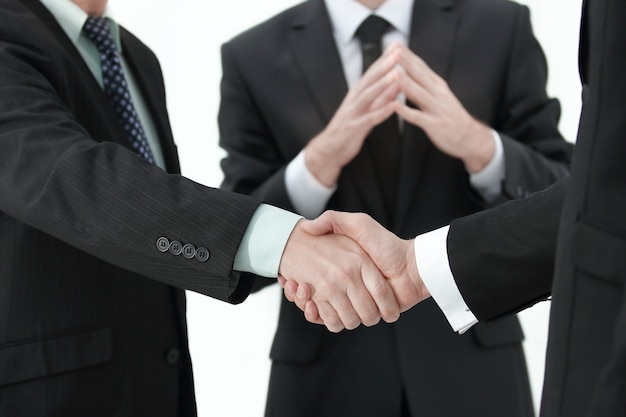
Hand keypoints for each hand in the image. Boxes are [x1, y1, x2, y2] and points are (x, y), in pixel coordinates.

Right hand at [282, 211, 429, 324]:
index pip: (310, 275)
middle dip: (299, 293)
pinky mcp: (358, 314)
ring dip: (307, 305)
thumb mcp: (359, 224)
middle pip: (311, 293)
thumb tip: (306, 226)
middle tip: (292, 285)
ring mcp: (351, 299)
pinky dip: (321, 318)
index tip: (288, 275)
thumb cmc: (386, 244)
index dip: (297, 277)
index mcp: (342, 265)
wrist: (411, 269)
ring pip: (319, 308)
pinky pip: (332, 321)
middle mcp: (345, 283)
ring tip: (301, 294)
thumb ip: (334, 220)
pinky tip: (311, 307)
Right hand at [304, 46, 401, 186]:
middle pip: (370, 79)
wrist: (329, 149)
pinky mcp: (354, 128)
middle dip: (384, 65)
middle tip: (398, 52)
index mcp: (357, 94)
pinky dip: (382, 112)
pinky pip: (370, 119)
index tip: (397, 45)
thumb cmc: (349, 128)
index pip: (372, 72)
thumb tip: (396, 82)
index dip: (384, 59)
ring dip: (383, 84)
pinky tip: (394, 106)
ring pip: (369, 96)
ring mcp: (353, 113)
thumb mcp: (365, 109)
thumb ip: (380, 96)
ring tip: (397, 74)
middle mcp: (354, 100)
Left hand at [394, 44, 494, 172]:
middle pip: (420, 75)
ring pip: (419, 93)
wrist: (470, 138)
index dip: (409, 55)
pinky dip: (406, 111)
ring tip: (393, 72)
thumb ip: (422, 87)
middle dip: (406, 62)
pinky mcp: (434, 124)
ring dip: (406, 82)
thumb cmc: (450, 117)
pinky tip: (395, 106)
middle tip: (393, 50)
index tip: (396, 43)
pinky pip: (418, 117)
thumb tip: (405, 75)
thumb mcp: (438, 97)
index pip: (421, 67)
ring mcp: (437, 108)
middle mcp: (438, 93)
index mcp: (437, 86)